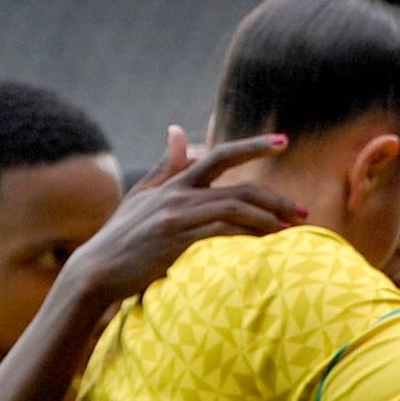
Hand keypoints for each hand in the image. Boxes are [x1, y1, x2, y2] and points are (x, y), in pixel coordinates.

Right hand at [70, 127, 304, 302]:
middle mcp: (178, 196)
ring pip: (235, 211)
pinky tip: (268, 247)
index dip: (254, 145)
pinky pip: (222, 235)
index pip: (220, 155)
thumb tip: (178, 130)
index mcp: (174, 183)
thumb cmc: (121, 237)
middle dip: (277, 199)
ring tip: (292, 233)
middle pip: (239, 189)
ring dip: (269, 221)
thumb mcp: (141, 196)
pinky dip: (248, 238)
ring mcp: (177, 219)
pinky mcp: (177, 243)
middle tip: (303, 211)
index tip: (283, 141)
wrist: (96, 270)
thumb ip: (165, 166)